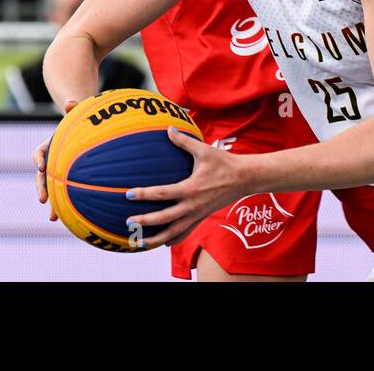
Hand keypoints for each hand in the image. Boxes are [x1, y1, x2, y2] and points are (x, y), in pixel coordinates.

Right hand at [34, 99, 77, 221]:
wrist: (83, 125)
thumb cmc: (80, 117)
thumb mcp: (76, 111)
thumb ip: (72, 107)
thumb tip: (70, 103)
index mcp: (50, 144)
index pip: (39, 152)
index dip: (39, 159)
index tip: (41, 166)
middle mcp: (52, 159)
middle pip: (43, 176)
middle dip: (42, 189)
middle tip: (43, 201)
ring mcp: (60, 169)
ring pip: (54, 188)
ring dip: (53, 204)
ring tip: (54, 219)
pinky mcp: (69, 177)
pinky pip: (67, 191)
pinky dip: (68, 203)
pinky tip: (73, 217)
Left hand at [124, 126, 246, 246]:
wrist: (245, 178)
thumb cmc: (224, 162)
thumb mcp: (204, 150)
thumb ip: (184, 141)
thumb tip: (168, 129)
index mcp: (190, 188)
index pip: (162, 193)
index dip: (144, 194)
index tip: (128, 195)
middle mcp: (192, 205)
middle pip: (164, 218)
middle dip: (145, 221)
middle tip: (128, 222)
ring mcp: (198, 214)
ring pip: (174, 232)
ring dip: (156, 238)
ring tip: (139, 242)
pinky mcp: (202, 217)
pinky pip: (186, 232)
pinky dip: (174, 239)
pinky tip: (163, 243)